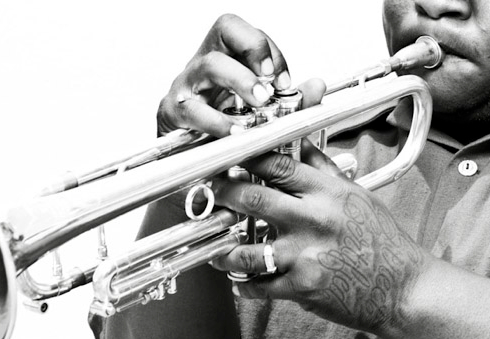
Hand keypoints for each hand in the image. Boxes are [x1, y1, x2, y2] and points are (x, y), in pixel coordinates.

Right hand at [157, 14, 322, 137]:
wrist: (181, 157)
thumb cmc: (215, 127)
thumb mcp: (256, 110)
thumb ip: (289, 99)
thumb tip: (316, 87)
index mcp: (223, 57)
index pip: (242, 31)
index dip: (266, 48)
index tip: (282, 79)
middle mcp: (203, 64)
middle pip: (225, 32)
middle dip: (255, 52)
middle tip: (271, 85)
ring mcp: (186, 85)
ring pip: (209, 65)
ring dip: (240, 81)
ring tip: (259, 104)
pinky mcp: (172, 113)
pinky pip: (193, 110)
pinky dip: (217, 122)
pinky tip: (235, 132)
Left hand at [210, 143, 425, 331]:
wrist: (402, 287)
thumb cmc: (382, 240)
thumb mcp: (357, 196)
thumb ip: (324, 171)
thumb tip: (301, 146)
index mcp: (327, 193)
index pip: (276, 165)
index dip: (245, 158)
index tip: (227, 158)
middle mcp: (313, 220)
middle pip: (252, 198)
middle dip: (224, 193)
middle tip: (212, 194)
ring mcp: (305, 256)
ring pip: (245, 251)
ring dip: (223, 250)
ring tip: (217, 249)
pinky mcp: (301, 288)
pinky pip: (259, 286)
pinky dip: (244, 286)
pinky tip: (240, 282)